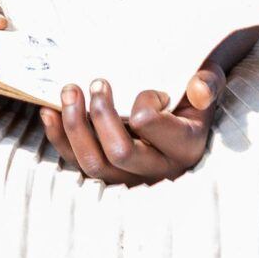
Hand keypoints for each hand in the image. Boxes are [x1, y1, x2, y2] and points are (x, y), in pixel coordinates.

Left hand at [39, 63, 225, 185]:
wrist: (181, 111)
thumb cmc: (192, 95)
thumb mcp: (208, 84)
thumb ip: (209, 82)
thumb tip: (199, 89)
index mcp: (185, 148)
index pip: (152, 129)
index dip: (143, 104)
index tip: (148, 90)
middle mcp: (157, 170)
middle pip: (120, 153)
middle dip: (100, 114)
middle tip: (96, 83)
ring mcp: (128, 176)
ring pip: (93, 165)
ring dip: (74, 125)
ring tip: (69, 91)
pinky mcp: (106, 173)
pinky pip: (75, 162)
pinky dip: (58, 137)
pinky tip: (49, 111)